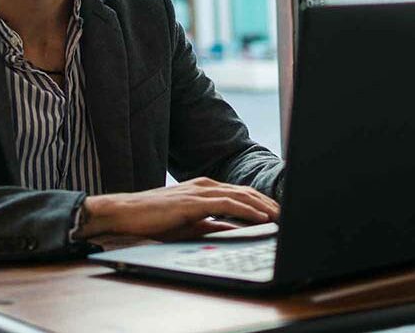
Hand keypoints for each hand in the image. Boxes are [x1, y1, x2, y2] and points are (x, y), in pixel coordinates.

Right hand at [76, 177, 279, 240]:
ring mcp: (199, 191)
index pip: (241, 192)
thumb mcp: (190, 224)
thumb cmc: (154, 220)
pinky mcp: (193, 201)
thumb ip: (214, 225)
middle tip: (288, 214)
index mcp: (204, 188)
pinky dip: (247, 211)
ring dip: (264, 206)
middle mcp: (205, 185)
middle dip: (269, 203)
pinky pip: (227, 205)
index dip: (262, 201)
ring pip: (241, 196)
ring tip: (281, 217)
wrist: (126, 212)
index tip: (279, 213)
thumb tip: (237, 231)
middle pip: (246, 191)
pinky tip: (261, 218)